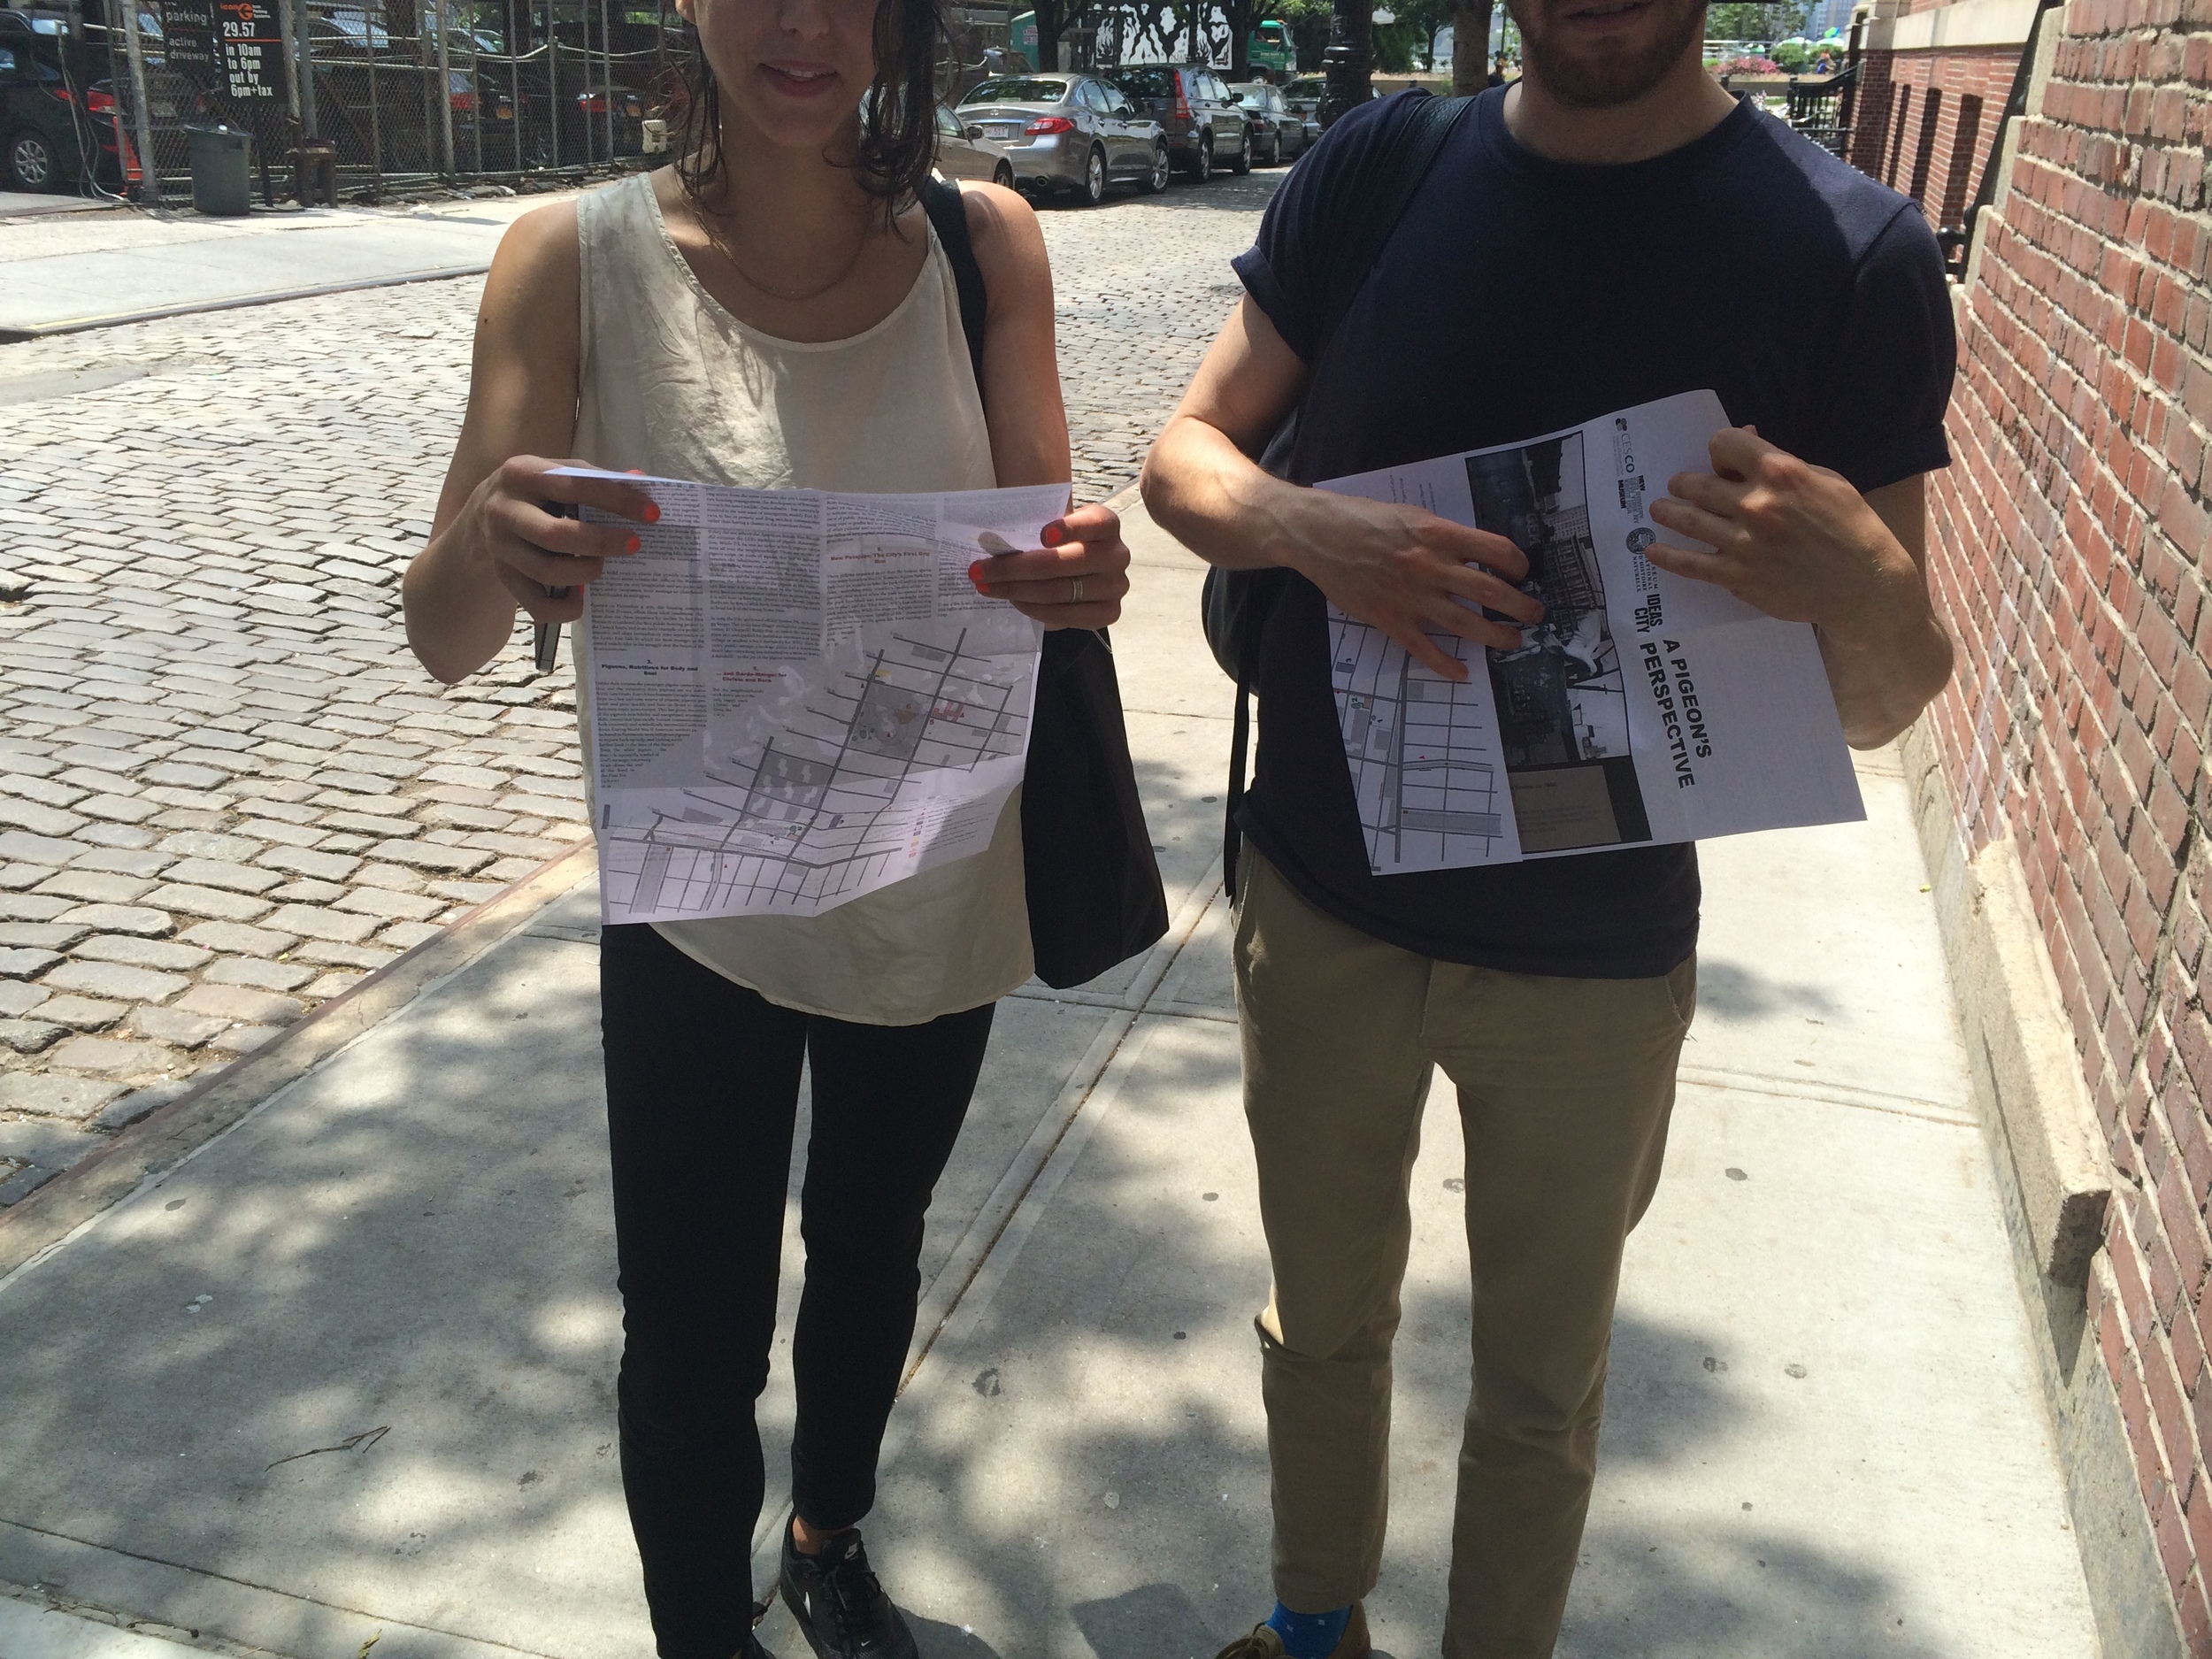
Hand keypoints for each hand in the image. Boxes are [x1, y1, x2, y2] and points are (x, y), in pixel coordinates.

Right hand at [452, 455, 659, 624]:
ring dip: (585, 573)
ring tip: (602, 567)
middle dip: (601, 543)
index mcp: (522, 473)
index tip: (651, 514)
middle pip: (556, 535)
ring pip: (547, 572)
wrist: (480, 518)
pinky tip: (582, 600)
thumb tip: (642, 482)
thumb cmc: (535, 493)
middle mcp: (503, 509)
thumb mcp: (555, 476)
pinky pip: (537, 605)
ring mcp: (500, 547)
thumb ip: (594, 478)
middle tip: (633, 545)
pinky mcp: (503, 577)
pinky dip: (565, 608)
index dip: (616, 500)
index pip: (573, 485)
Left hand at [967, 500, 1131, 629]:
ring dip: (1016, 591)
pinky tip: (1014, 601)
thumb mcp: (1052, 525)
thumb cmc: (1058, 540)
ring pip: (1059, 592)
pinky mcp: (1109, 612)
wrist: (1078, 561)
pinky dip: (1034, 610)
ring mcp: (1116, 586)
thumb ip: (1035, 528)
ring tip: (987, 587)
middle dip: (1014, 568)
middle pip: (1062, 564)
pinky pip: (1066, 616)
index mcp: (1106, 524)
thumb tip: (992, 543)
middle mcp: (1117, 555)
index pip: (1093, 523)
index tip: (1040, 535)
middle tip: (979, 570)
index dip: (1069, 529)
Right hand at [1276, 488, 1541, 681]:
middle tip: (1535, 614)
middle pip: (1490, 591)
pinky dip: (1446, 663)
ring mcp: (1411, 597)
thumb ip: (1442, 536)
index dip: (1518, 563)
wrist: (1317, 535)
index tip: (1522, 572)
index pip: (1496, 550)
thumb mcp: (1410, 514)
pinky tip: (1462, 672)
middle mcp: (1430, 566)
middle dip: (1521, 606)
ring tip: (1513, 641)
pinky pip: (1425, 648)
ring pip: (1466, 623)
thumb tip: (1473, 554)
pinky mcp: (1390, 619)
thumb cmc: (1362, 518)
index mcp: (1438, 534)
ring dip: (1496, 635)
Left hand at [1644, 427, 1923, 644]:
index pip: (1723, 443)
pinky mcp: (1737, 575)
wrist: (1862, 583)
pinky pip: (1691, 564)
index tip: (1720, 461)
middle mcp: (1756, 504)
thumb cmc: (1849, 525)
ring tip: (1660, 510)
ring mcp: (1743, 542)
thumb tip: (1746, 439)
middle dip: (1684, 483)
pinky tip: (1652, 550)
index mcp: (1779, 472)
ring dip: (1668, 512)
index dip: (1719, 449)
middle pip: (1697, 483)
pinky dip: (1666, 556)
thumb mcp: (1824, 478)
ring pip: (1688, 520)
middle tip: (1679, 486)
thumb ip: (1780, 461)